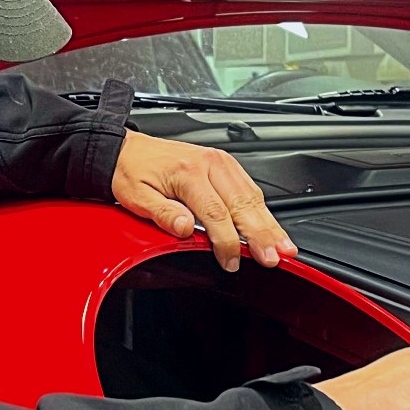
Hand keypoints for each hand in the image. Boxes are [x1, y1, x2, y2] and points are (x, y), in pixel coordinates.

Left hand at [111, 133, 295, 271]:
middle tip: (274, 257)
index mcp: (189, 172)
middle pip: (243, 205)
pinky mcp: (226, 165)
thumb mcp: (136, 197)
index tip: (231, 261)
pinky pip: (250, 189)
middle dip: (261, 235)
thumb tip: (186, 229)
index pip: (216, 213)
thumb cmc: (131, 171)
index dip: (227, 241)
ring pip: (252, 197)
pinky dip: (263, 210)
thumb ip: (163, 214)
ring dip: (269, 224)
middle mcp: (210, 164)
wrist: (126, 149)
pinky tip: (271, 226)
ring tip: (284, 247)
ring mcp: (221, 162)